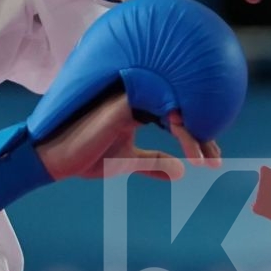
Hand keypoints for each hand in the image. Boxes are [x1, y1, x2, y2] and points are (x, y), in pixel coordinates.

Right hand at [36, 93, 221, 181]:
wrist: (56, 160)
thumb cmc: (86, 156)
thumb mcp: (127, 161)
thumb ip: (153, 163)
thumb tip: (181, 173)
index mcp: (137, 108)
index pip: (175, 114)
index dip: (196, 134)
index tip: (211, 158)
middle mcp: (137, 98)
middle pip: (180, 108)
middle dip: (203, 134)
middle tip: (215, 159)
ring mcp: (131, 98)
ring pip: (175, 108)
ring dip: (194, 135)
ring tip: (205, 159)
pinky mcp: (125, 105)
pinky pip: (163, 111)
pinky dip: (180, 131)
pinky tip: (190, 149)